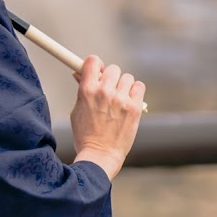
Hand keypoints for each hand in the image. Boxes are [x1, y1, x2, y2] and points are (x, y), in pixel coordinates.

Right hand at [70, 56, 145, 179]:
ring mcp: (120, 100)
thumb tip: (81, 74)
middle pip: (112, 68)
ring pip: (127, 77)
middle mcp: (104, 92)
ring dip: (123, 85)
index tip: (97, 72)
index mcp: (87, 90)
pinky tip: (129, 101)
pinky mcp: (134, 108)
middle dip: (110, 77)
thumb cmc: (85, 135)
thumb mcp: (77, 110)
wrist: (100, 155)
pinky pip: (139, 86)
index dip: (95, 65)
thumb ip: (82, 90)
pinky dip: (135, 91)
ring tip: (119, 99)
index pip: (93, 61)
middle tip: (109, 89)